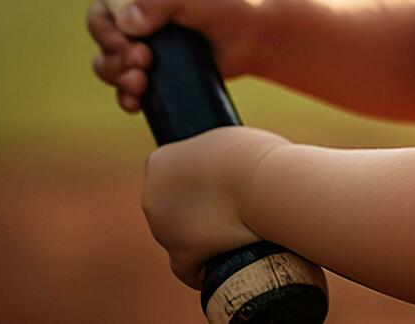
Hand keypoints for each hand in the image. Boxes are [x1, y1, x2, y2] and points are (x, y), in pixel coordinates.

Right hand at [87, 0, 275, 112]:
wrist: (258, 31)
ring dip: (118, 80)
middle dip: (115, 60)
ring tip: (141, 82)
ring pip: (113, 70)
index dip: (103, 31)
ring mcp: (150, 52)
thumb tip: (126, 22)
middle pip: (104, 47)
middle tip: (144, 61)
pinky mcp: (163, 77)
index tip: (124, 41)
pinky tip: (136, 103)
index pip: (101, 14)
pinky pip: (132, 92)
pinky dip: (127, 99)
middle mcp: (139, 25)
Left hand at [141, 125, 287, 287]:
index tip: (221, 188)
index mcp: (159, 162)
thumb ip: (212, 160)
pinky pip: (189, 269)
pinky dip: (205, 269)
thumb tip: (223, 172)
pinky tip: (226, 263)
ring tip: (237, 234)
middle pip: (173, 211)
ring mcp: (162, 229)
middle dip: (198, 214)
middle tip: (232, 212)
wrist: (262, 182)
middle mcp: (152, 196)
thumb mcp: (226, 144)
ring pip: (180, 240)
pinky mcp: (180, 255)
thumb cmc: (252, 156)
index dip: (197, 185)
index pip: (172, 179)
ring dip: (202, 242)